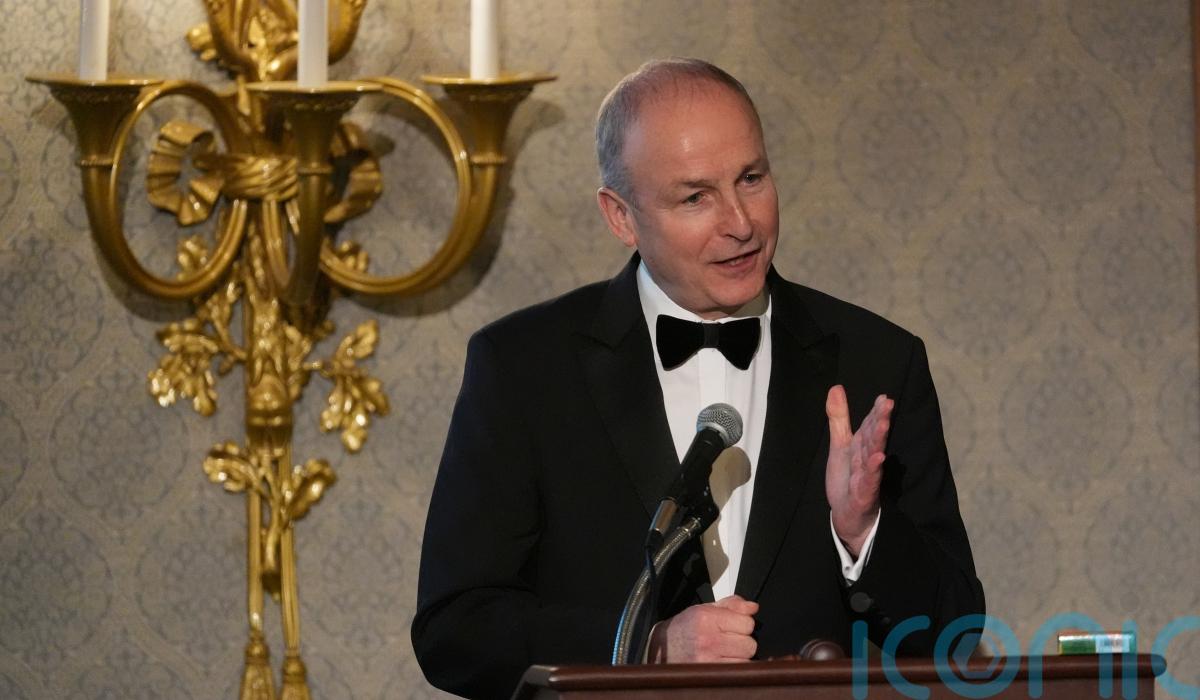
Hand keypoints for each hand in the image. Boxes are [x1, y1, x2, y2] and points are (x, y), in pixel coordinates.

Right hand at [647, 595, 757, 662]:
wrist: (662, 649)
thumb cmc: (684, 628)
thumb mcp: (704, 609)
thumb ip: (731, 605)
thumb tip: (753, 608)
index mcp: (706, 619)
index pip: (747, 623)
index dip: (744, 624)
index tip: (735, 625)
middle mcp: (707, 640)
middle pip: (749, 644)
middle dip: (743, 641)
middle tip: (730, 640)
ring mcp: (708, 661)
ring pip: (746, 661)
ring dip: (740, 657)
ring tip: (725, 652)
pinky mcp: (709, 675)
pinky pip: (737, 673)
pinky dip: (735, 668)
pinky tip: (724, 661)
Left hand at [825, 385, 892, 556]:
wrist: (847, 515)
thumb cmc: (847, 478)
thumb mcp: (840, 445)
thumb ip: (839, 417)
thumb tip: (836, 387)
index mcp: (861, 446)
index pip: (870, 425)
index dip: (875, 411)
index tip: (883, 397)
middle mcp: (867, 458)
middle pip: (874, 436)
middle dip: (880, 419)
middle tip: (888, 403)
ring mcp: (867, 475)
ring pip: (873, 454)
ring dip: (878, 439)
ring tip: (883, 423)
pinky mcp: (864, 492)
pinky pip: (869, 479)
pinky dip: (873, 468)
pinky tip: (878, 457)